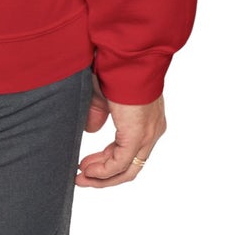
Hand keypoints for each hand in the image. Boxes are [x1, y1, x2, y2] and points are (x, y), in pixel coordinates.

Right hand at [75, 73, 165, 187]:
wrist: (125, 56)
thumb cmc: (114, 68)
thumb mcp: (102, 94)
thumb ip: (97, 113)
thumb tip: (91, 131)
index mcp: (147, 120)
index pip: (129, 152)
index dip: (107, 162)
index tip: (86, 165)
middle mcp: (151, 131)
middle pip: (130, 166)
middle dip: (104, 175)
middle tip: (83, 176)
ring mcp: (146, 134)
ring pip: (127, 169)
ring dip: (102, 177)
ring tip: (82, 178)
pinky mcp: (137, 134)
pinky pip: (120, 163)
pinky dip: (103, 171)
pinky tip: (88, 171)